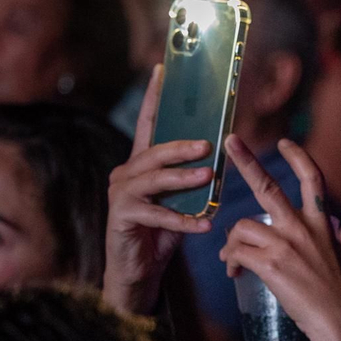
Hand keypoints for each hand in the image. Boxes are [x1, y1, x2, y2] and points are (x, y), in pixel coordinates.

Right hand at [103, 65, 215, 315]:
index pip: (148, 124)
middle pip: (153, 151)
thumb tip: (219, 158)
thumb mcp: (178, 200)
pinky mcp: (122, 219)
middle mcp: (126, 173)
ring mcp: (121, 195)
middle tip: (207, 144)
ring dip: (182, 179)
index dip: (154, 97)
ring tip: (208, 178)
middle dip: (181, 146)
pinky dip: (182, 221)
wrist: (136, 271)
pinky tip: (204, 225)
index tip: (163, 69)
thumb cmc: (160, 232)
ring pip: (153, 180)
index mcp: (140, 163)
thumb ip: (191, 179)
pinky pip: (156, 216)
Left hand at [218, 135, 340, 340]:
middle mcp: (303, 228)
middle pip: (268, 187)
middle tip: (230, 140)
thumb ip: (332, 241)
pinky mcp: (270, 265)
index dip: (298, 158)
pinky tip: (235, 273)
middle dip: (247, 161)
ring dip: (232, 243)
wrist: (340, 323)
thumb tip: (331, 235)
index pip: (312, 180)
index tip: (285, 142)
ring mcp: (285, 245)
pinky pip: (237, 252)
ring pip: (241, 227)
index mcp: (323, 224)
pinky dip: (231, 261)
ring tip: (233, 260)